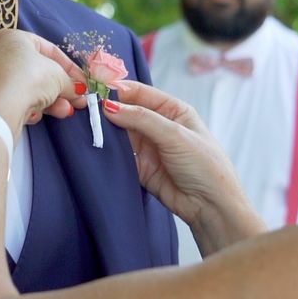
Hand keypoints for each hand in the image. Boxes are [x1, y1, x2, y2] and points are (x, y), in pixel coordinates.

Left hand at [0, 29, 86, 138]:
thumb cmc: (28, 79)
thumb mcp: (58, 77)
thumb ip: (70, 83)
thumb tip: (77, 91)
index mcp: (14, 38)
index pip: (48, 50)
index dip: (70, 68)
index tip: (83, 83)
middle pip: (37, 72)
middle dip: (60, 89)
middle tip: (76, 101)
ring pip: (26, 88)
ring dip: (48, 101)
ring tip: (64, 112)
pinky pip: (12, 100)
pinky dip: (26, 108)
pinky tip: (33, 116)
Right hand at [103, 81, 264, 253]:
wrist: (210, 207)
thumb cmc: (205, 166)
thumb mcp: (175, 135)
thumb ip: (142, 119)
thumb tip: (110, 107)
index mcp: (173, 110)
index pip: (141, 93)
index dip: (119, 90)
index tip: (97, 91)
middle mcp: (159, 125)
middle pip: (127, 111)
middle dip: (108, 111)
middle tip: (87, 110)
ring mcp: (148, 146)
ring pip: (120, 133)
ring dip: (106, 131)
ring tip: (87, 127)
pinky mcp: (139, 167)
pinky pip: (119, 155)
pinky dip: (107, 151)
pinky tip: (96, 146)